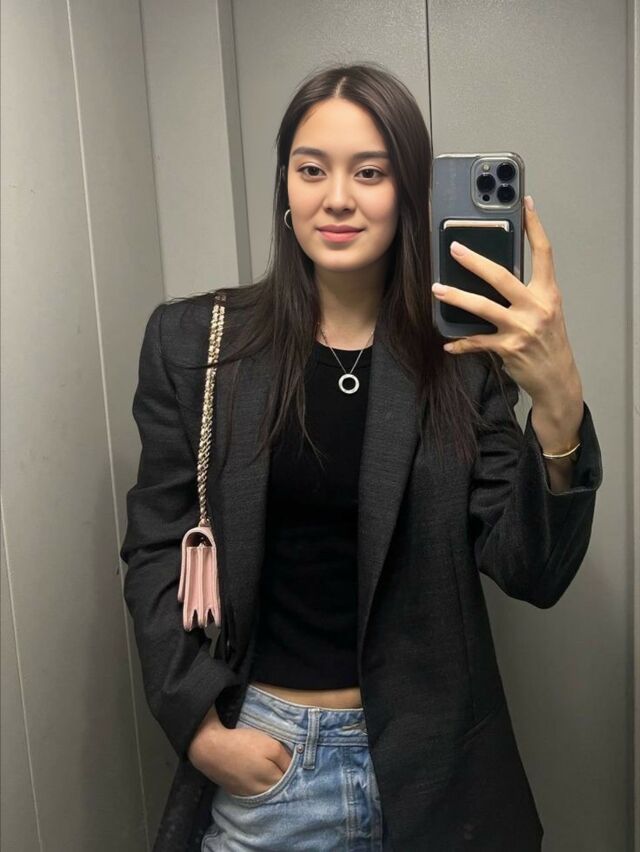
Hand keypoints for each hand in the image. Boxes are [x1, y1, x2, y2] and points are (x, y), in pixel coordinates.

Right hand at [188, 717, 293, 796]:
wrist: (212, 749)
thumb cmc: (244, 744)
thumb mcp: (271, 746)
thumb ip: (287, 760)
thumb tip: (297, 769)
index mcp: (273, 781)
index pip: (293, 783)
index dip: (297, 774)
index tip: (300, 767)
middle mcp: (262, 794)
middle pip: (280, 791)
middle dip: (286, 782)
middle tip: (285, 767)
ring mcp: (249, 795)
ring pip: (268, 793)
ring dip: (273, 785)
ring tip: (272, 771)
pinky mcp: (238, 792)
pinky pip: (255, 793)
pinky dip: (259, 786)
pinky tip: (258, 776)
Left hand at [431, 196, 582, 409]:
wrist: (556, 378)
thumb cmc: (548, 342)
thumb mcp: (546, 311)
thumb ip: (527, 292)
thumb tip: (494, 274)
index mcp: (548, 293)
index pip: (544, 253)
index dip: (535, 226)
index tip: (525, 204)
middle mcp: (536, 307)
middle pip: (501, 276)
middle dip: (474, 261)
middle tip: (455, 248)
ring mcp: (521, 328)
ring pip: (482, 307)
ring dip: (456, 297)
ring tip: (437, 289)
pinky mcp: (508, 349)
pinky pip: (477, 342)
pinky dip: (460, 343)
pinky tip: (448, 343)